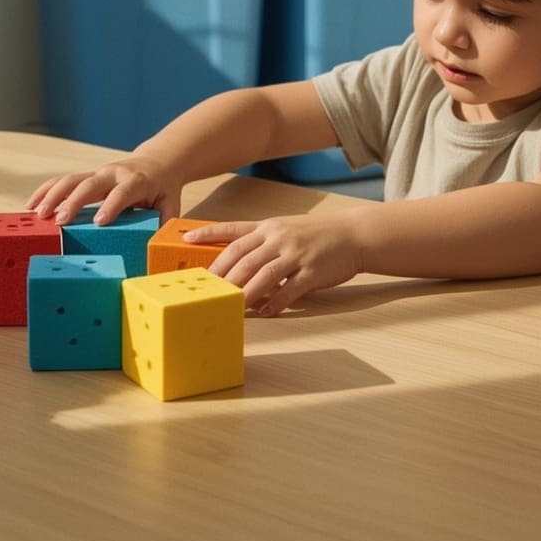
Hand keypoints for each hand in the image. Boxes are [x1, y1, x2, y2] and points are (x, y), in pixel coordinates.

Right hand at [27, 155, 182, 225]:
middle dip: (73, 202)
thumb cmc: (162, 190)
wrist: (156, 163)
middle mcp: (113, 174)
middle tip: (59, 221)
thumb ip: (164, 223)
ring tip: (38, 215)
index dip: (111, 206)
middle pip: (90, 184)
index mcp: (136, 181)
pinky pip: (62, 181)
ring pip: (70, 179)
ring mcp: (97, 173)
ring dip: (52, 196)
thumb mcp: (170, 205)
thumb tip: (154, 246)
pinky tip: (31, 205)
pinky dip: (45, 191)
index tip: (98, 222)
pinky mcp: (85, 176)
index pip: (122, 192)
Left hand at [189, 215, 363, 317]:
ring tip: (230, 307)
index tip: (186, 239)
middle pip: (243, 258)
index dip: (208, 234)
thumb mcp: (285, 228)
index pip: (232, 231)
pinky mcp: (312, 271)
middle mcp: (279, 238)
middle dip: (223, 277)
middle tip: (206, 292)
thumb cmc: (317, 235)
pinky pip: (290, 289)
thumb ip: (261, 242)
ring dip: (244, 293)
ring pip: (263, 275)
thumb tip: (234, 262)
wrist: (354, 235)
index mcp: (269, 227)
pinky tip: (264, 312)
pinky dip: (275, 302)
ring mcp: (296, 254)